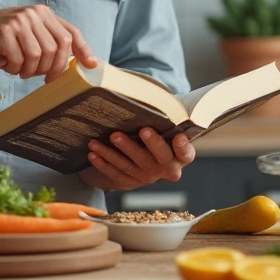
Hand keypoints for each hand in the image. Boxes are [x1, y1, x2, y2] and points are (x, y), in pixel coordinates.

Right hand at [0, 6, 97, 79]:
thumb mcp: (27, 34)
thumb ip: (48, 42)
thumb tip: (76, 62)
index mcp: (43, 13)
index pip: (70, 32)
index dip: (83, 50)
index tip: (91, 65)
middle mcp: (34, 13)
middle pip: (56, 49)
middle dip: (50, 69)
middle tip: (36, 75)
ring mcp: (19, 21)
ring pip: (38, 57)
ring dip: (26, 70)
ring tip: (14, 66)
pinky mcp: (4, 32)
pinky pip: (18, 60)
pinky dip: (11, 68)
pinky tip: (1, 61)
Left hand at [78, 128, 195, 190]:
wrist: (149, 155)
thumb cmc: (160, 132)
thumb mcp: (168, 126)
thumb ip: (168, 117)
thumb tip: (157, 97)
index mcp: (180, 156)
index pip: (186, 153)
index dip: (183, 147)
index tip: (179, 137)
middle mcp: (166, 169)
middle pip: (159, 158)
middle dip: (151, 144)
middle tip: (143, 130)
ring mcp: (148, 177)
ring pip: (131, 166)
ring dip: (115, 153)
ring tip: (105, 139)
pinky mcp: (131, 182)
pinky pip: (116, 174)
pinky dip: (103, 164)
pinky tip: (93, 153)